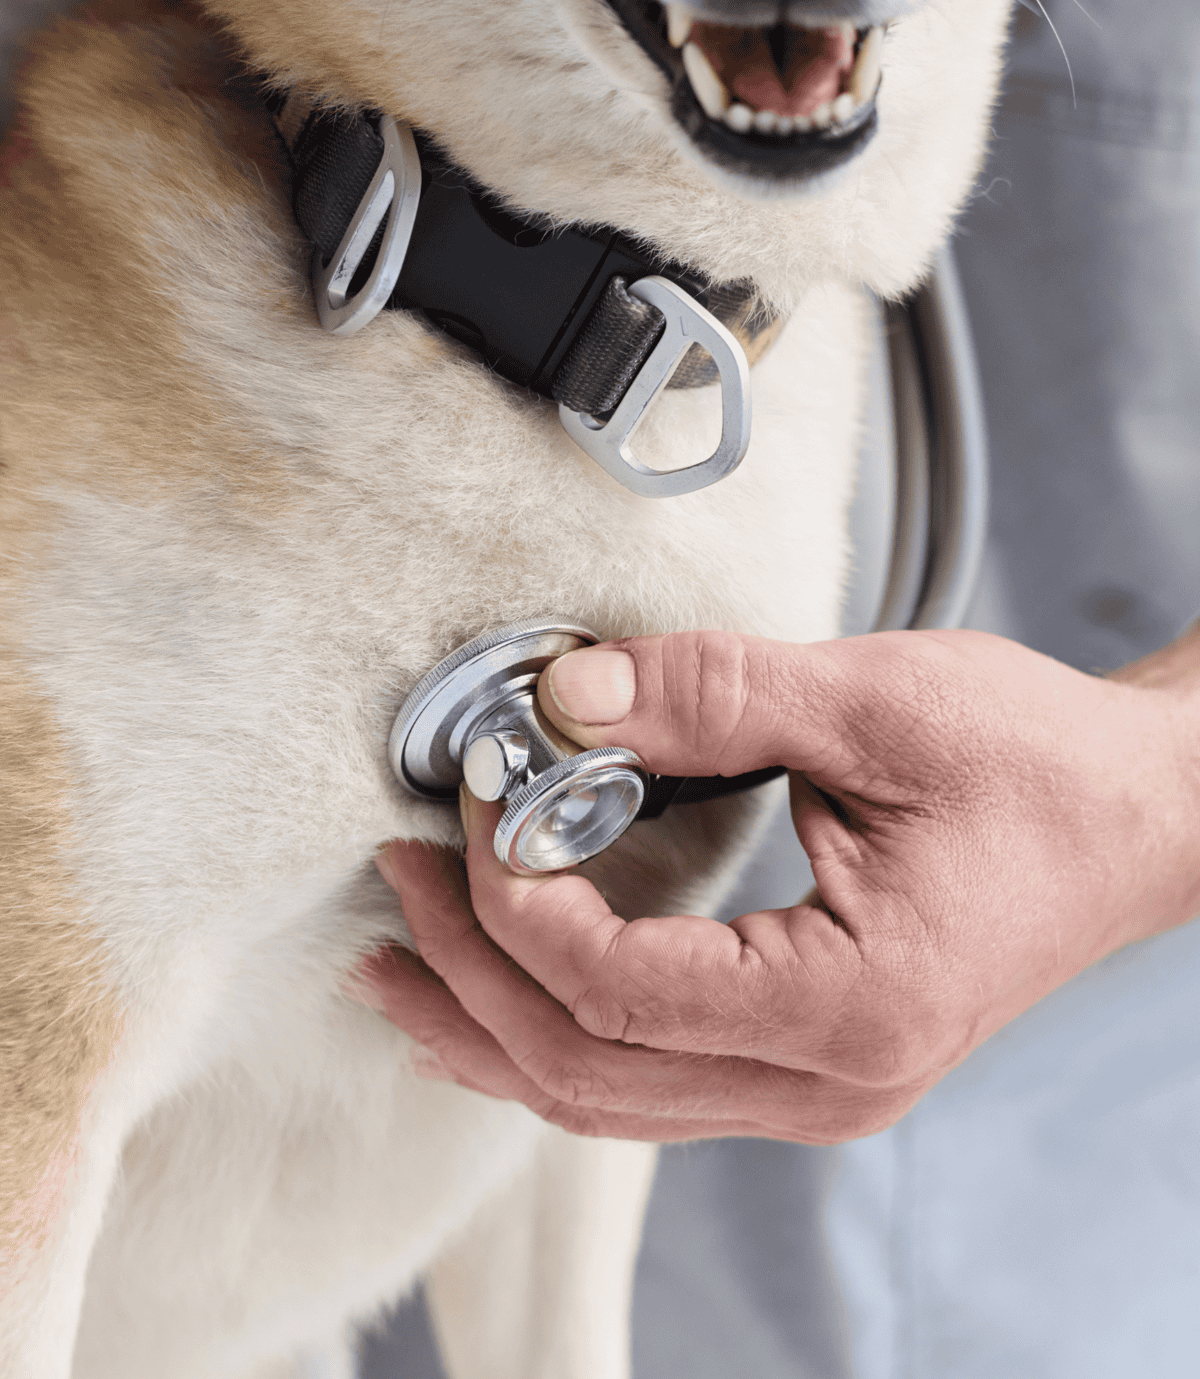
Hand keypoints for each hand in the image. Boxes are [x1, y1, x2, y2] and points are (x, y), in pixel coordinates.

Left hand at [362, 628, 1199, 1141]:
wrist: (1135, 817)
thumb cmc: (1037, 764)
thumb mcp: (876, 702)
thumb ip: (712, 696)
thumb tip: (561, 698)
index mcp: (849, 1007)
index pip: (618, 990)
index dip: (516, 899)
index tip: (474, 801)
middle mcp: (829, 1083)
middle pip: (586, 1072)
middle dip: (470, 975)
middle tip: (397, 880)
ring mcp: (818, 1091)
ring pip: (606, 1101)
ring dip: (491, 1027)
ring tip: (402, 960)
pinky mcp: (808, 1062)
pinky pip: (649, 1083)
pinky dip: (556, 1038)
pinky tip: (503, 991)